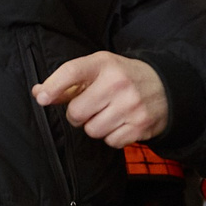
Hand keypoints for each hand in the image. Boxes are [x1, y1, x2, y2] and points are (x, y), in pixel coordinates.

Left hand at [33, 52, 169, 148]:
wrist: (166, 86)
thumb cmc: (123, 77)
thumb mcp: (98, 70)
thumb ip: (68, 83)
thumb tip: (39, 93)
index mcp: (103, 63)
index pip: (72, 72)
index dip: (53, 86)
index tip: (43, 98)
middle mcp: (118, 82)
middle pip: (77, 112)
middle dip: (78, 115)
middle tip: (90, 108)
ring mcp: (131, 105)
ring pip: (92, 130)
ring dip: (96, 127)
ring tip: (108, 114)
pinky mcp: (141, 125)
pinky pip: (111, 142)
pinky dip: (112, 137)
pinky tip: (120, 123)